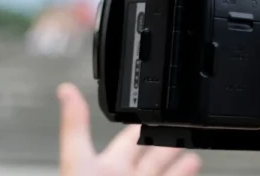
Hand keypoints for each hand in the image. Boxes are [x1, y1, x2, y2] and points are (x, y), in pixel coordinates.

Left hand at [57, 83, 201, 175]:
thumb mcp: (77, 161)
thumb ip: (76, 127)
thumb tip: (65, 91)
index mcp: (104, 166)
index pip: (128, 138)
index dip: (141, 123)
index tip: (154, 109)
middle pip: (151, 156)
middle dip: (166, 141)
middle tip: (180, 128)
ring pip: (165, 174)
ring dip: (181, 164)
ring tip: (194, 154)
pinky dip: (185, 175)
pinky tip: (194, 168)